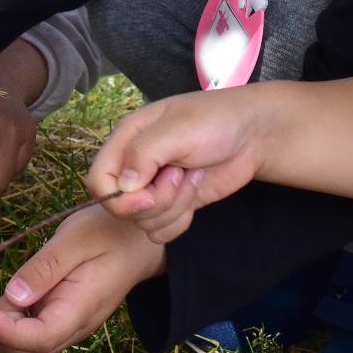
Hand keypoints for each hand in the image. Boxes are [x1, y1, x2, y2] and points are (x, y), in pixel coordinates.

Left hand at [0, 204, 164, 352]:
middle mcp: (74, 329)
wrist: (139, 241)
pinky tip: (26, 295)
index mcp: (80, 308)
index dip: (5, 333)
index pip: (38, 340)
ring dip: (8, 332)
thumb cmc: (110, 232)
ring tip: (20, 292)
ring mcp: (69, 329)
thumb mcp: (76, 237)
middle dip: (3, 333)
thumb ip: (45, 267)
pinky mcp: (63, 323)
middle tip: (11, 292)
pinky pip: (33, 341)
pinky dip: (17, 327)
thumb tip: (13, 296)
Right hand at [86, 89, 264, 242]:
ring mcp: (154, 187)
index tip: (148, 193)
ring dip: (174, 207)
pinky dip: (180, 221)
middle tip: (181, 173)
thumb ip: (144, 153)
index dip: (119, 197)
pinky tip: (197, 192)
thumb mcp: (179, 129)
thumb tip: (123, 186)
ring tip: (193, 176)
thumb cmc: (216, 120)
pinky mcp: (173, 204)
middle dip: (157, 200)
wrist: (254, 134)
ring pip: (143, 222)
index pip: (98, 181)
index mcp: (127, 139)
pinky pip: (161, 232)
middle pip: (122, 208)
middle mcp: (135, 165)